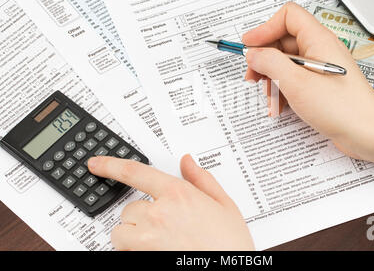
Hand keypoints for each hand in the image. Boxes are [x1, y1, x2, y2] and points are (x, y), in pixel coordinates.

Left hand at [88, 155, 254, 250]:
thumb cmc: (229, 244)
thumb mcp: (224, 205)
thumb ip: (201, 179)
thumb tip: (187, 162)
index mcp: (178, 194)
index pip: (135, 172)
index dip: (110, 165)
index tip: (96, 164)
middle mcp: (158, 214)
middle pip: (128, 209)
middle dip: (140, 217)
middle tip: (163, 227)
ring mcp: (147, 239)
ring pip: (121, 232)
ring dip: (132, 236)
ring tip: (157, 242)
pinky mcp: (143, 258)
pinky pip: (124, 252)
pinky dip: (134, 252)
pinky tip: (156, 251)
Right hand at [242, 2, 373, 164]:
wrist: (367, 132)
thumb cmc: (342, 108)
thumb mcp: (296, 83)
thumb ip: (270, 63)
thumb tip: (254, 53)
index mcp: (318, 40)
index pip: (288, 17)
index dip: (265, 28)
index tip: (250, 45)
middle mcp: (320, 49)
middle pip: (283, 42)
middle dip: (264, 59)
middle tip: (253, 76)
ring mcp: (320, 67)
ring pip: (286, 63)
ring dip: (272, 79)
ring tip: (269, 97)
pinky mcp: (320, 84)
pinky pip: (295, 79)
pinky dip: (283, 91)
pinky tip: (279, 107)